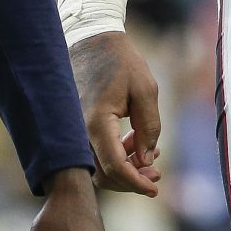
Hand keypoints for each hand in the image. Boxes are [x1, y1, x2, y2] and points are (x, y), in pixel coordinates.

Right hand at [70, 32, 163, 195]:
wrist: (92, 41)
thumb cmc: (121, 62)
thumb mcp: (145, 90)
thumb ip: (149, 127)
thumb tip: (147, 160)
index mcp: (96, 123)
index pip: (115, 167)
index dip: (136, 183)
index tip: (155, 189)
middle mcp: (79, 131)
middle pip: (104, 174)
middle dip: (131, 179)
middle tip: (156, 174)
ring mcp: (74, 130)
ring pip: (97, 167)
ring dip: (124, 169)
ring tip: (150, 158)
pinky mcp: (75, 127)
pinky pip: (93, 153)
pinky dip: (114, 156)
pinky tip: (133, 144)